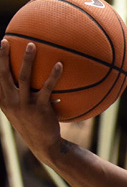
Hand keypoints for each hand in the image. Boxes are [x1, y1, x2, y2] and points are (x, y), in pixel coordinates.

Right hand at [0, 39, 63, 161]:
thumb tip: (36, 81)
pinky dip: (53, 75)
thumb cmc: (36, 126)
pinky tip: (60, 65)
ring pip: (23, 77)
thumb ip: (23, 97)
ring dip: (27, 59)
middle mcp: (11, 101)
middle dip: (3, 56)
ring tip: (32, 45)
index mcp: (4, 101)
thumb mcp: (23, 112)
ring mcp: (24, 105)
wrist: (44, 145)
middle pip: (3, 74)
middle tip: (6, 41)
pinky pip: (47, 88)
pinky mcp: (40, 108)